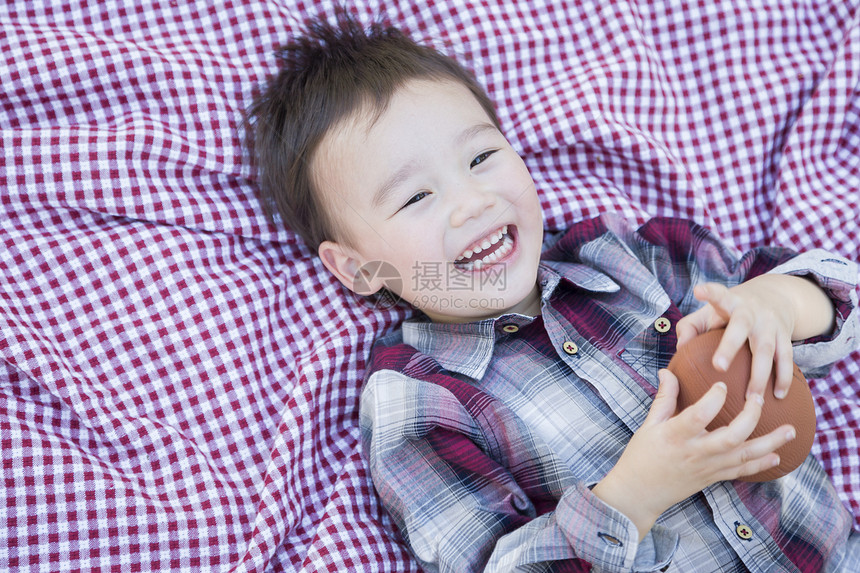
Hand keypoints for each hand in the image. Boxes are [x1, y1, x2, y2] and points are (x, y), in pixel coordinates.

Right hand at [592, 369, 795, 539]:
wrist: (640, 493)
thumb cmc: (641, 456)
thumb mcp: (648, 425)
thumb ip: (664, 398)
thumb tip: (669, 371)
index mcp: (676, 436)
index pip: (699, 415)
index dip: (713, 398)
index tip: (722, 384)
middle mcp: (695, 453)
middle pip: (731, 437)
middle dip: (751, 418)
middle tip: (759, 399)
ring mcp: (707, 468)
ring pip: (744, 456)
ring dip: (770, 443)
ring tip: (790, 430)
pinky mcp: (713, 478)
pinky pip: (742, 472)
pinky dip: (761, 465)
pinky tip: (777, 455)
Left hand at [675, 279, 796, 399]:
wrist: (776, 296)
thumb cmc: (731, 310)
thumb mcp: (710, 311)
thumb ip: (690, 327)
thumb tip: (681, 350)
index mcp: (730, 302)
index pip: (718, 295)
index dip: (710, 293)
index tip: (699, 290)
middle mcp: (751, 311)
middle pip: (741, 326)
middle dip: (730, 346)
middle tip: (719, 366)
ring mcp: (770, 324)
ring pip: (766, 349)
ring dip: (759, 375)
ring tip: (751, 399)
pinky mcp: (785, 336)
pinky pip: (786, 359)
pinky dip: (783, 378)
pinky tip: (779, 396)